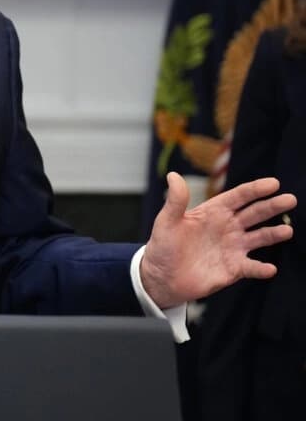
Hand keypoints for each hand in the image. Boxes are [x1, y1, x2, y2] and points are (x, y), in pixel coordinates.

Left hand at [140, 171, 295, 308]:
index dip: (256, 190)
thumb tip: (173, 175)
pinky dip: (261, 268)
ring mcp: (233, 248)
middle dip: (272, 206)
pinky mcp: (234, 268)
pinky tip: (269, 268)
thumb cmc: (163, 246)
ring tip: (287, 230)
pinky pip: (252, 267)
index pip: (239, 197)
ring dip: (274, 234)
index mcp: (214, 212)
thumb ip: (175, 200)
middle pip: (255, 213)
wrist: (161, 277)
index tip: (274, 183)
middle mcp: (228, 227)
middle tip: (290, 200)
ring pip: (260, 237)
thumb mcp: (166, 222)